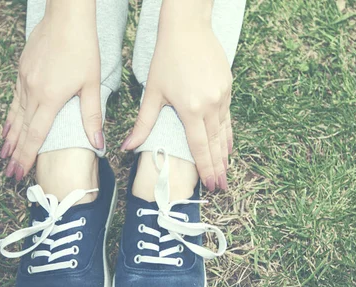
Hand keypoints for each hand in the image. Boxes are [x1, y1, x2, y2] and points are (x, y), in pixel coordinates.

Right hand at [1, 0, 101, 180]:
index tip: (19, 174)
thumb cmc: (83, 48)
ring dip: (10, 137)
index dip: (26, 158)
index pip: (35, 136)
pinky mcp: (22, 70)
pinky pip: (14, 99)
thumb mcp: (92, 84)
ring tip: (4, 154)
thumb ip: (92, 116)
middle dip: (15, 154)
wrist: (65, 17)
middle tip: (9, 174)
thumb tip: (99, 144)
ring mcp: (24, 80)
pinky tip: (8, 126)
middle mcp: (32, 91)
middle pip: (21, 130)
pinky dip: (11, 116)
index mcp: (50, 98)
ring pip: (15, 115)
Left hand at [122, 0, 232, 190]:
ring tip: (226, 172)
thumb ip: (143, 123)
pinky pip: (228, 118)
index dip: (206, 169)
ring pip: (224, 132)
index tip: (211, 186)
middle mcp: (211, 105)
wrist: (188, 28)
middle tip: (222, 188)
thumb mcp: (152, 92)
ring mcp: (222, 96)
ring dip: (225, 154)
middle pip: (215, 145)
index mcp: (191, 109)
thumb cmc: (166, 58)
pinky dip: (228, 134)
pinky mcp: (227, 88)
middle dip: (218, 168)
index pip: (200, 148)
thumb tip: (126, 147)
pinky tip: (228, 146)